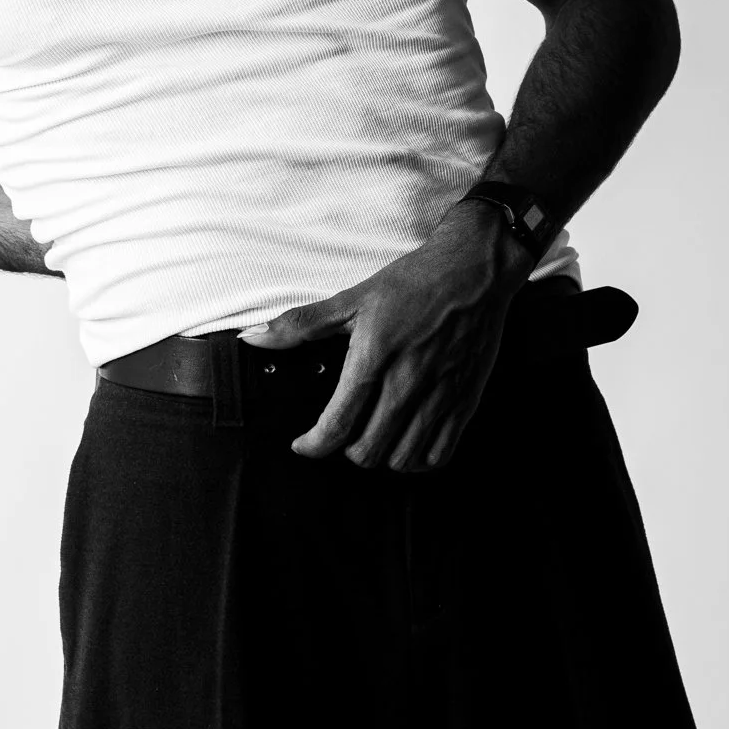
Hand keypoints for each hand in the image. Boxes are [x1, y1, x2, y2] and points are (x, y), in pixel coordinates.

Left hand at [237, 201, 534, 472]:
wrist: (474, 269)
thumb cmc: (412, 282)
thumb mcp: (353, 298)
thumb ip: (302, 324)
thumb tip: (254, 337)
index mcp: (373, 357)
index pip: (337, 424)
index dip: (313, 445)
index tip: (304, 445)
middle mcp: (407, 382)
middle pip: (368, 451)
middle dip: (347, 450)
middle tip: (344, 435)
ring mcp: (440, 394)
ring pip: (403, 458)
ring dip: (382, 457)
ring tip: (375, 438)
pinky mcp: (465, 399)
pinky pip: (440, 454)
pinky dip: (419, 459)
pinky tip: (409, 442)